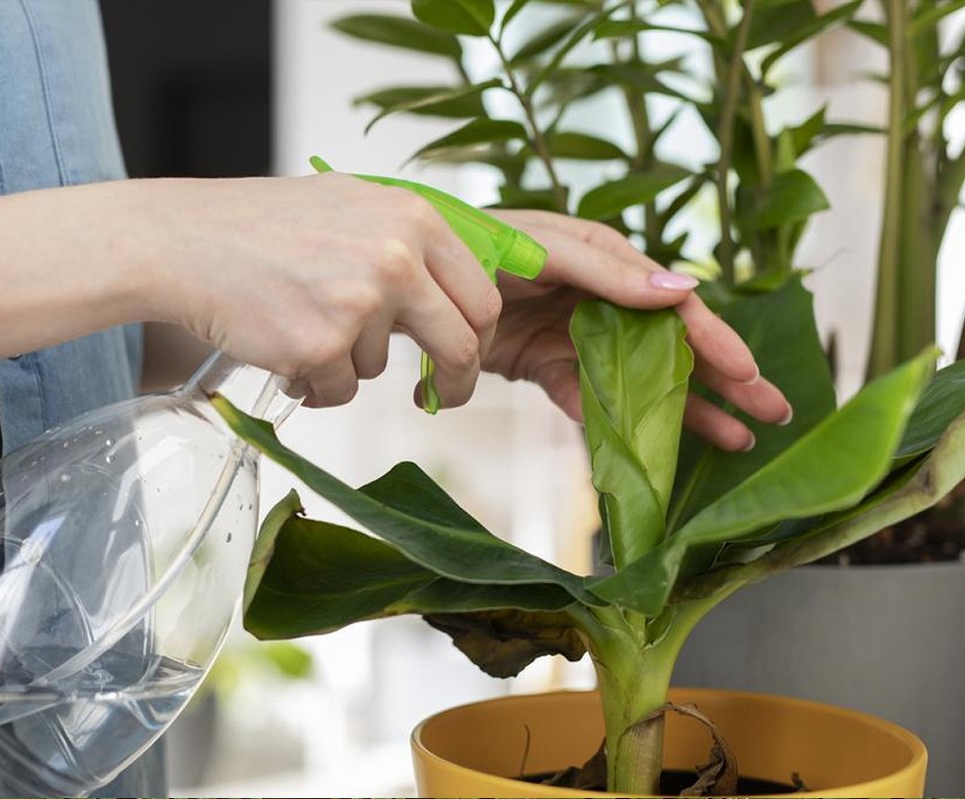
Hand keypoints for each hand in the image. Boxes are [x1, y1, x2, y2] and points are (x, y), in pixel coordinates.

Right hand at [139, 173, 499, 407]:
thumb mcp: (352, 206)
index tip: (463, 359)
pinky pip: (337, 389)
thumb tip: (461, 290)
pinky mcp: (320, 346)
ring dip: (345, 363)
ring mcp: (359, 303)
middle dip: (454, 382)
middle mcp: (397, 257)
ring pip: (380, 368)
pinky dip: (312, 382)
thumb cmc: (261, 225)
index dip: (477, 338)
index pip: (481, 296)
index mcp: (413, 218)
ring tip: (298, 323)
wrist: (184, 241)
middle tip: (436, 397)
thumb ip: (410, 242)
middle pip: (460, 344)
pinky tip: (279, 344)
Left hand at [484, 210, 790, 451]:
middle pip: (674, 347)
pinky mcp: (550, 369)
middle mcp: (604, 303)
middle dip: (724, 380)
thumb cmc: (481, 246)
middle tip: (773, 414)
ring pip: (643, 381)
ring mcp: (579, 339)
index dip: (715, 340)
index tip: (750, 373)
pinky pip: (594, 402)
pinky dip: (621, 425)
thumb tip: (681, 288)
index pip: (676, 306)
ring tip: (736, 441)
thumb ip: (608, 271)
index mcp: (611, 264)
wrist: (419, 279)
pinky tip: (657, 450)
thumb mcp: (546, 251)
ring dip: (687, 410)